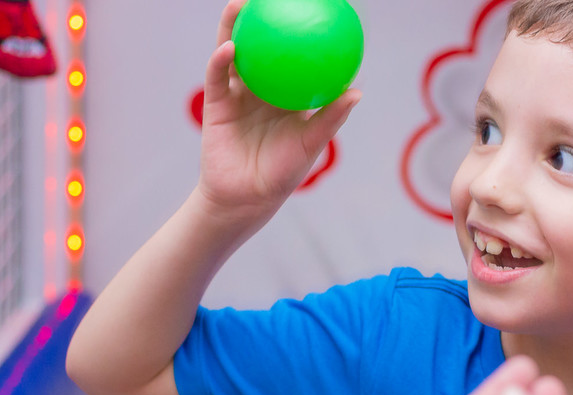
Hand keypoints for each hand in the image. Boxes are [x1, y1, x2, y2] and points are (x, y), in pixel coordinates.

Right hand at [196, 0, 360, 221]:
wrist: (245, 198)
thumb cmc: (282, 173)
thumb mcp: (311, 144)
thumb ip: (331, 117)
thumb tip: (356, 90)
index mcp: (288, 97)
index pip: (296, 61)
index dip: (301, 37)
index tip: (312, 11)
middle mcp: (262, 91)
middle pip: (264, 48)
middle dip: (266, 21)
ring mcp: (237, 94)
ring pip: (235, 54)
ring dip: (234, 27)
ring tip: (241, 4)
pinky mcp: (216, 103)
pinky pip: (218, 76)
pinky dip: (221, 59)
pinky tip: (228, 45)